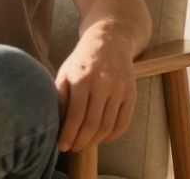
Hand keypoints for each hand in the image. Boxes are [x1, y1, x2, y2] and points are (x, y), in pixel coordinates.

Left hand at [55, 33, 137, 152]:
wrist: (110, 41)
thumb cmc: (83, 60)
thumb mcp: (65, 71)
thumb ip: (61, 95)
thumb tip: (57, 122)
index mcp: (82, 79)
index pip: (76, 115)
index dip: (68, 134)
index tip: (62, 146)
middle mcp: (103, 85)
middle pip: (92, 124)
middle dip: (81, 141)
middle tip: (73, 148)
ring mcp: (120, 90)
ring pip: (108, 126)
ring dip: (95, 141)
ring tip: (84, 144)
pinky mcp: (132, 94)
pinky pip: (123, 123)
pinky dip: (112, 136)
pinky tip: (101, 138)